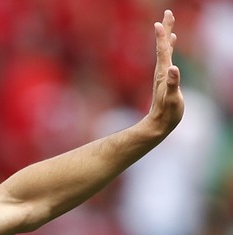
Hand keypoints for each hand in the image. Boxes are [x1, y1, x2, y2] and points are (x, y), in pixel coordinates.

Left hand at [147, 10, 184, 133]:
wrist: (158, 124)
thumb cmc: (167, 113)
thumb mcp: (172, 99)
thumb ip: (173, 84)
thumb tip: (173, 68)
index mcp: (163, 73)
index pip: (162, 51)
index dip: (162, 36)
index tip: (159, 21)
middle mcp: (162, 71)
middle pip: (163, 47)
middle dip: (166, 30)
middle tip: (167, 13)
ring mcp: (163, 75)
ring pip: (165, 52)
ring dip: (167, 38)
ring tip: (169, 27)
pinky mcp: (165, 79)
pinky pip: (168, 60)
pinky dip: (169, 50)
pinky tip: (171, 47)